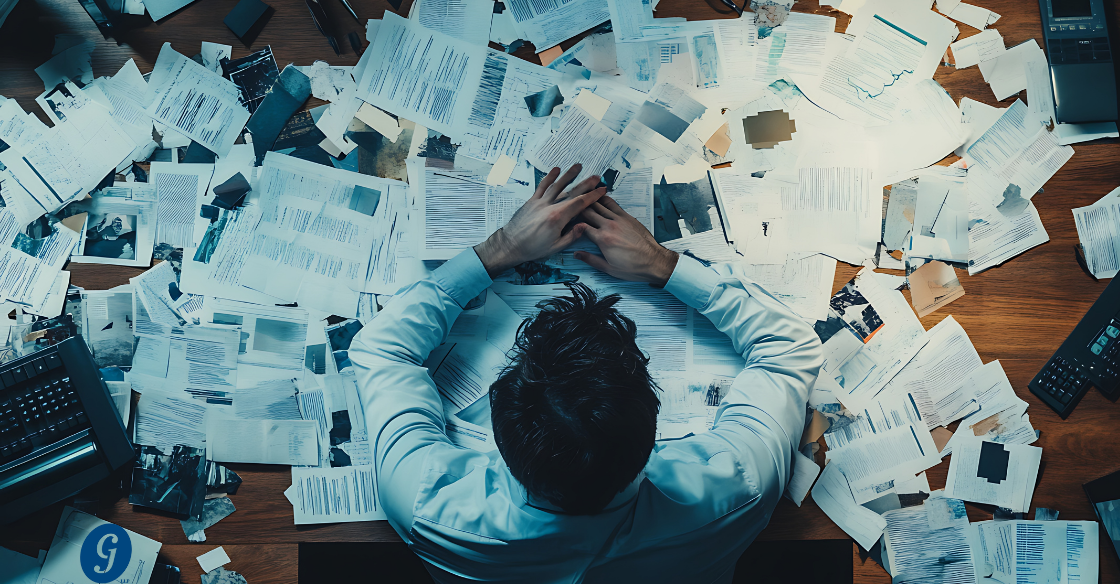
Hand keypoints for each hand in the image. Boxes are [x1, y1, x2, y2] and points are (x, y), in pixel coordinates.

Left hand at [474, 165, 604, 277]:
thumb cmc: (533, 248)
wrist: (511, 244)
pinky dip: (549, 177)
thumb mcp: (556, 247)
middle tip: (597, 177)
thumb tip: (584, 225)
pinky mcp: (532, 201)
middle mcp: (549, 207)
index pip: (580, 203)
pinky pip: (542, 186)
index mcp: (558, 218)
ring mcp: (540, 202)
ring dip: (569, 175)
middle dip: (585, 183)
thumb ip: (571, 236)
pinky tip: (556, 170)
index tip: (602, 190)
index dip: (592, 196)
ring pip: (557, 186)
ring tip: (578, 166)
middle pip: (571, 192)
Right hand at [574, 196, 678, 285]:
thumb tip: (576, 254)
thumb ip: (590, 259)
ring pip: (599, 205)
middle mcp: (609, 226)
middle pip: (588, 212)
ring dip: (589, 200)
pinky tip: (599, 196)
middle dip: (578, 209)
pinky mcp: (627, 217)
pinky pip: (613, 204)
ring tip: (581, 195)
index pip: (581, 226)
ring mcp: (619, 219)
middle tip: (570, 205)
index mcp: (602, 240)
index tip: (568, 222)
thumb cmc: (633, 267)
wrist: (654, 261)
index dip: (573, 223)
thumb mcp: (608, 268)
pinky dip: (604, 199)